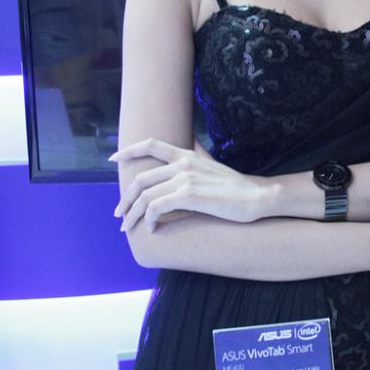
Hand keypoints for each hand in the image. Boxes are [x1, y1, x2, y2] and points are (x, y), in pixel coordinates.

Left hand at [110, 139, 268, 232]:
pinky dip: (149, 219)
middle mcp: (183, 164)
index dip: (129, 150)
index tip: (113, 158)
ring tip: (129, 227)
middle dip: (126, 198)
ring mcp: (185, 178)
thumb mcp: (213, 164)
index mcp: (187, 155)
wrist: (257, 196)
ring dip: (133, 214)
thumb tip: (190, 141)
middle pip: (141, 179)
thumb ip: (198, 153)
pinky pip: (156, 207)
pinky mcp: (189, 195)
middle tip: (119, 215)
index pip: (151, 145)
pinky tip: (151, 228)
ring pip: (145, 196)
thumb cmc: (236, 186)